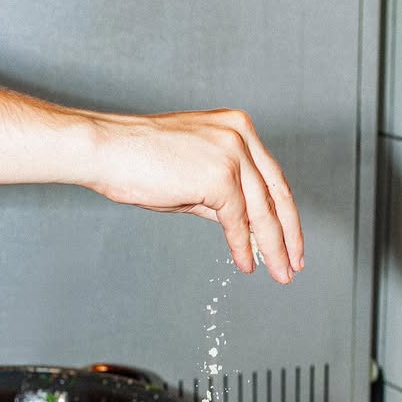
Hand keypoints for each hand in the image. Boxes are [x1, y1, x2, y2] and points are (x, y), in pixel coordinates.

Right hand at [85, 108, 303, 283]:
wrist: (107, 150)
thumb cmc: (138, 161)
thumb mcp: (190, 178)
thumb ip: (219, 198)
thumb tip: (241, 227)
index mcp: (236, 128)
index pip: (270, 177)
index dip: (283, 214)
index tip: (290, 240)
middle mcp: (240, 135)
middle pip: (276, 193)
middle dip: (288, 234)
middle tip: (294, 264)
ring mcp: (232, 153)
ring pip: (262, 211)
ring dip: (273, 247)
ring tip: (279, 273)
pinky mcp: (220, 175)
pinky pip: (238, 220)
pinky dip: (243, 246)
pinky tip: (247, 264)